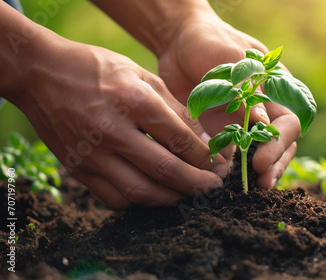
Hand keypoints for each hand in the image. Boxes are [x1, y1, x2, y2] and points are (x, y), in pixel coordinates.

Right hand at [10, 36, 227, 208]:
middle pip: (166, 171)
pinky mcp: (78, 169)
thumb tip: (204, 141)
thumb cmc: (98, 70)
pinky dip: (140, 202)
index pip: (181, 141)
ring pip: (142, 192)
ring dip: (172, 198)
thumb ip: (175, 109)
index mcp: (135, 102)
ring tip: (188, 194)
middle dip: (197, 184)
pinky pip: (115, 198)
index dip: (206, 158)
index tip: (219, 166)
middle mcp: (114, 132)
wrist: (41, 74)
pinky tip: (154, 193)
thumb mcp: (142, 76)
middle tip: (213, 188)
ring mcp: (93, 154)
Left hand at [157, 6, 300, 188]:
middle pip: (281, 143)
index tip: (261, 161)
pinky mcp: (224, 130)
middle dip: (275, 164)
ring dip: (260, 171)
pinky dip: (233, 168)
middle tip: (261, 183)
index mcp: (277, 88)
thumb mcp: (231, 61)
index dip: (278, 144)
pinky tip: (226, 180)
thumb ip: (247, 92)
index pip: (288, 122)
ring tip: (252, 189)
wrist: (180, 41)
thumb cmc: (210, 42)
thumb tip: (264, 125)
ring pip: (261, 152)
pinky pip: (234, 153)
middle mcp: (266, 108)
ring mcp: (245, 122)